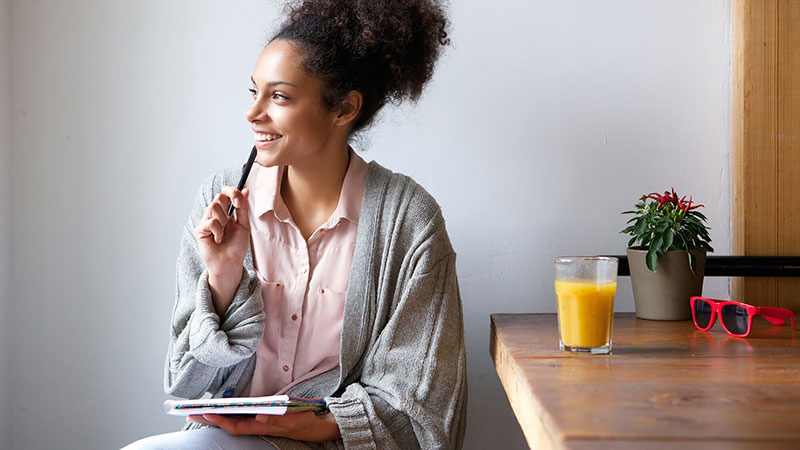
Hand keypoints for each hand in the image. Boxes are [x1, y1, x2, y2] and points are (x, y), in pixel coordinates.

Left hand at [186, 411, 340, 441]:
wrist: (311, 426)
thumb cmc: (301, 421)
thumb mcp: (292, 418)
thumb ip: (276, 418)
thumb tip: (260, 415)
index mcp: (261, 426)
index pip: (235, 426)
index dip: (220, 421)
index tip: (206, 413)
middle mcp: (255, 425)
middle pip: (228, 424)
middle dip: (209, 419)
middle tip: (189, 412)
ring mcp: (256, 423)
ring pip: (231, 421)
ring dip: (214, 416)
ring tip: (197, 410)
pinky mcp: (258, 418)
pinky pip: (238, 417)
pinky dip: (226, 414)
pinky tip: (218, 409)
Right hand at [193, 186, 250, 311]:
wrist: (230, 263)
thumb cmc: (236, 247)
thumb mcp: (244, 225)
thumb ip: (243, 208)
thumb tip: (246, 190)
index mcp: (226, 212)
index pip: (225, 193)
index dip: (232, 192)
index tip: (240, 201)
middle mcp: (214, 215)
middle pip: (218, 197)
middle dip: (228, 205)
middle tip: (233, 218)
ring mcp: (206, 221)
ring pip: (213, 207)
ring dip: (223, 221)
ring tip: (224, 234)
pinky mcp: (200, 230)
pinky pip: (210, 222)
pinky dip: (218, 231)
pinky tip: (218, 240)